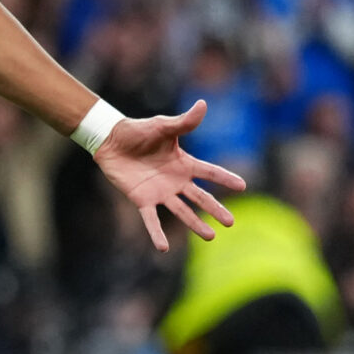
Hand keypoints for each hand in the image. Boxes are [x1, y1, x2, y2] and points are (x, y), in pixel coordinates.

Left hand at [93, 100, 244, 250]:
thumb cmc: (138, 131)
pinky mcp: (142, 200)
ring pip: (181, 211)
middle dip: (215, 209)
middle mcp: (176, 181)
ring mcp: (160, 192)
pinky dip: (156, 233)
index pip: (210, 172)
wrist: (110, 140)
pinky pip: (151, 219)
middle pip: (200, 197)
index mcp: (184, 163)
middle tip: (231, 222)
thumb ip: (184, 122)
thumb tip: (202, 104)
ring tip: (211, 237)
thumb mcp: (163, 126)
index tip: (243, 186)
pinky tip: (163, 249)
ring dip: (195, 224)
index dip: (225, 178)